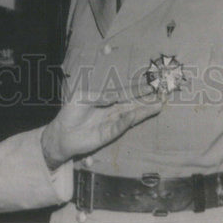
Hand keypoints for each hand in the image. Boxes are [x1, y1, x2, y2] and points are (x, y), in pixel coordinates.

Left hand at [40, 92, 161, 169]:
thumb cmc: (70, 113)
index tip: (149, 88)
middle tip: (161, 97)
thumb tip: (114, 95)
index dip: (136, 91)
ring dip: (142, 112)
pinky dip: (126, 122)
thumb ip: (97, 96)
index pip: (124, 94)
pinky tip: (134, 116)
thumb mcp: (81, 97)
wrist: (61, 133)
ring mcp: (110, 123)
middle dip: (146, 102)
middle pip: (132, 105)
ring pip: (130, 116)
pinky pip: (119, 128)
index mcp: (105, 100)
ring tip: (157, 107)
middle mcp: (111, 111)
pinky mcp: (107, 135)